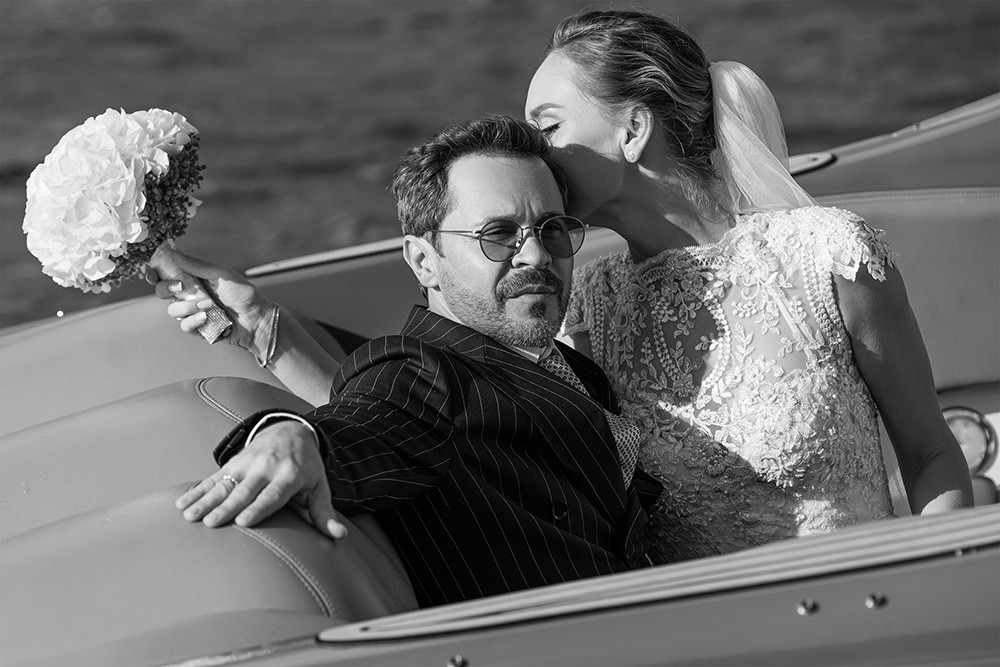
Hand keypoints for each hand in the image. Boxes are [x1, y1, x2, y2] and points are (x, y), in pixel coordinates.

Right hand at [146, 246, 270, 352]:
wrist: (257, 318)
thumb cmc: (243, 294)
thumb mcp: (222, 274)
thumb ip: (197, 266)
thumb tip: (174, 252)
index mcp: (193, 279)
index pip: (166, 274)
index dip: (154, 274)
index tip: (151, 273)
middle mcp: (190, 295)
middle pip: (162, 292)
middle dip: (166, 289)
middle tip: (180, 287)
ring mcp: (193, 312)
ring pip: (173, 309)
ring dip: (187, 306)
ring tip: (208, 305)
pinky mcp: (198, 328)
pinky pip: (184, 326)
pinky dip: (193, 321)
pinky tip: (206, 318)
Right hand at [174, 420, 347, 539]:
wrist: (290, 430)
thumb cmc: (307, 466)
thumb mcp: (319, 486)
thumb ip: (324, 513)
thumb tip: (340, 537)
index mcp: (289, 477)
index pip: (272, 495)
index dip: (258, 508)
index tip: (243, 522)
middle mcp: (266, 469)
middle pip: (245, 491)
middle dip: (227, 507)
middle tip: (210, 523)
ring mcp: (247, 464)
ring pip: (224, 484)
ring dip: (205, 500)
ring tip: (189, 516)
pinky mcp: (233, 464)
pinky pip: (213, 478)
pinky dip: (197, 490)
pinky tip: (182, 503)